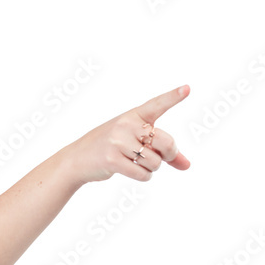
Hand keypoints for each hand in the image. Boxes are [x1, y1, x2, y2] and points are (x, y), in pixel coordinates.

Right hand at [69, 83, 190, 185]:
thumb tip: (187, 165)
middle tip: (163, 157)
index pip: (156, 104)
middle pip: (165, 141)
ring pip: (155, 162)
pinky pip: (142, 174)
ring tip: (138, 164)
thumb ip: (162, 151)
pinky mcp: (112, 160)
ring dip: (152, 168)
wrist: (77, 159)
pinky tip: (134, 172)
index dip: (173, 97)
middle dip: (169, 154)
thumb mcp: (134, 142)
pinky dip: (144, 176)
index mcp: (133, 115)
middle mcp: (126, 125)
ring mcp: (118, 142)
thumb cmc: (110, 148)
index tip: (187, 88)